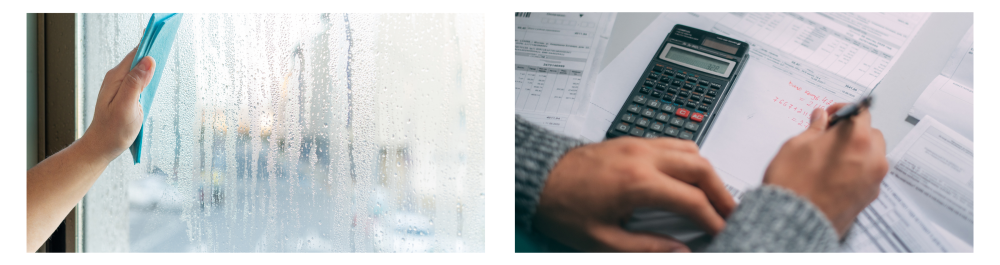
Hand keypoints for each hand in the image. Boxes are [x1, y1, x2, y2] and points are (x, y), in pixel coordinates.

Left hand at [79, 47, 154, 162]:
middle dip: (152, 50)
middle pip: (137, 58)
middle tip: (168, 42)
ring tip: (165, 53)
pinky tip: (156, 74)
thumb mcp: (126, 107)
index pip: (136, 54)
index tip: (162, 36)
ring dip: (151, 62)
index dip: (149, 45)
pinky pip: (138, 78)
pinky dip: (148, 74)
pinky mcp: (125, 93)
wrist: (101, 146)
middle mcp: (117, 78)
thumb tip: (149, 60)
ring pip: (139, 68)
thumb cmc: (113, 130)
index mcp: (117, 78)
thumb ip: (136, 83)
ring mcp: (120, 86)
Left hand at [535, 137, 735, 251]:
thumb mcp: (603, 240)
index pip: (692, 200)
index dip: (714, 219)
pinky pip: (671, 143)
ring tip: (714, 196)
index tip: (722, 231)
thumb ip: (647, 248)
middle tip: (730, 213)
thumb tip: (679, 251)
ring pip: (689, 149)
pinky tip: (688, 176)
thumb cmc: (561, 206)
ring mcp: (635, 145)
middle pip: (701, 168)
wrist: (537, 179)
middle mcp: (641, 157)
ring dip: (708, 173)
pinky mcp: (629, 141)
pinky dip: (688, 159)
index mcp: (636, 182)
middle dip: (722, 192)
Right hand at [762, 103, 887, 236]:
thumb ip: (814, 129)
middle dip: (853, 133)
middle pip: (871, 135)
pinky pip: (867, 177)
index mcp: (857, 140)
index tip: (829, 115)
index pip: (861, 113)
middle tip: (828, 137)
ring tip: (830, 160)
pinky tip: (833, 177)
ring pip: (872, 157)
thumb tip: (820, 119)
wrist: (794, 223)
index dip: (843, 110)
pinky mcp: (868, 199)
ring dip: (856, 152)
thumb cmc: (793, 185)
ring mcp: (873, 181)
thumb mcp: (796, 146)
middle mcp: (873, 160)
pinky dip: (855, 172)